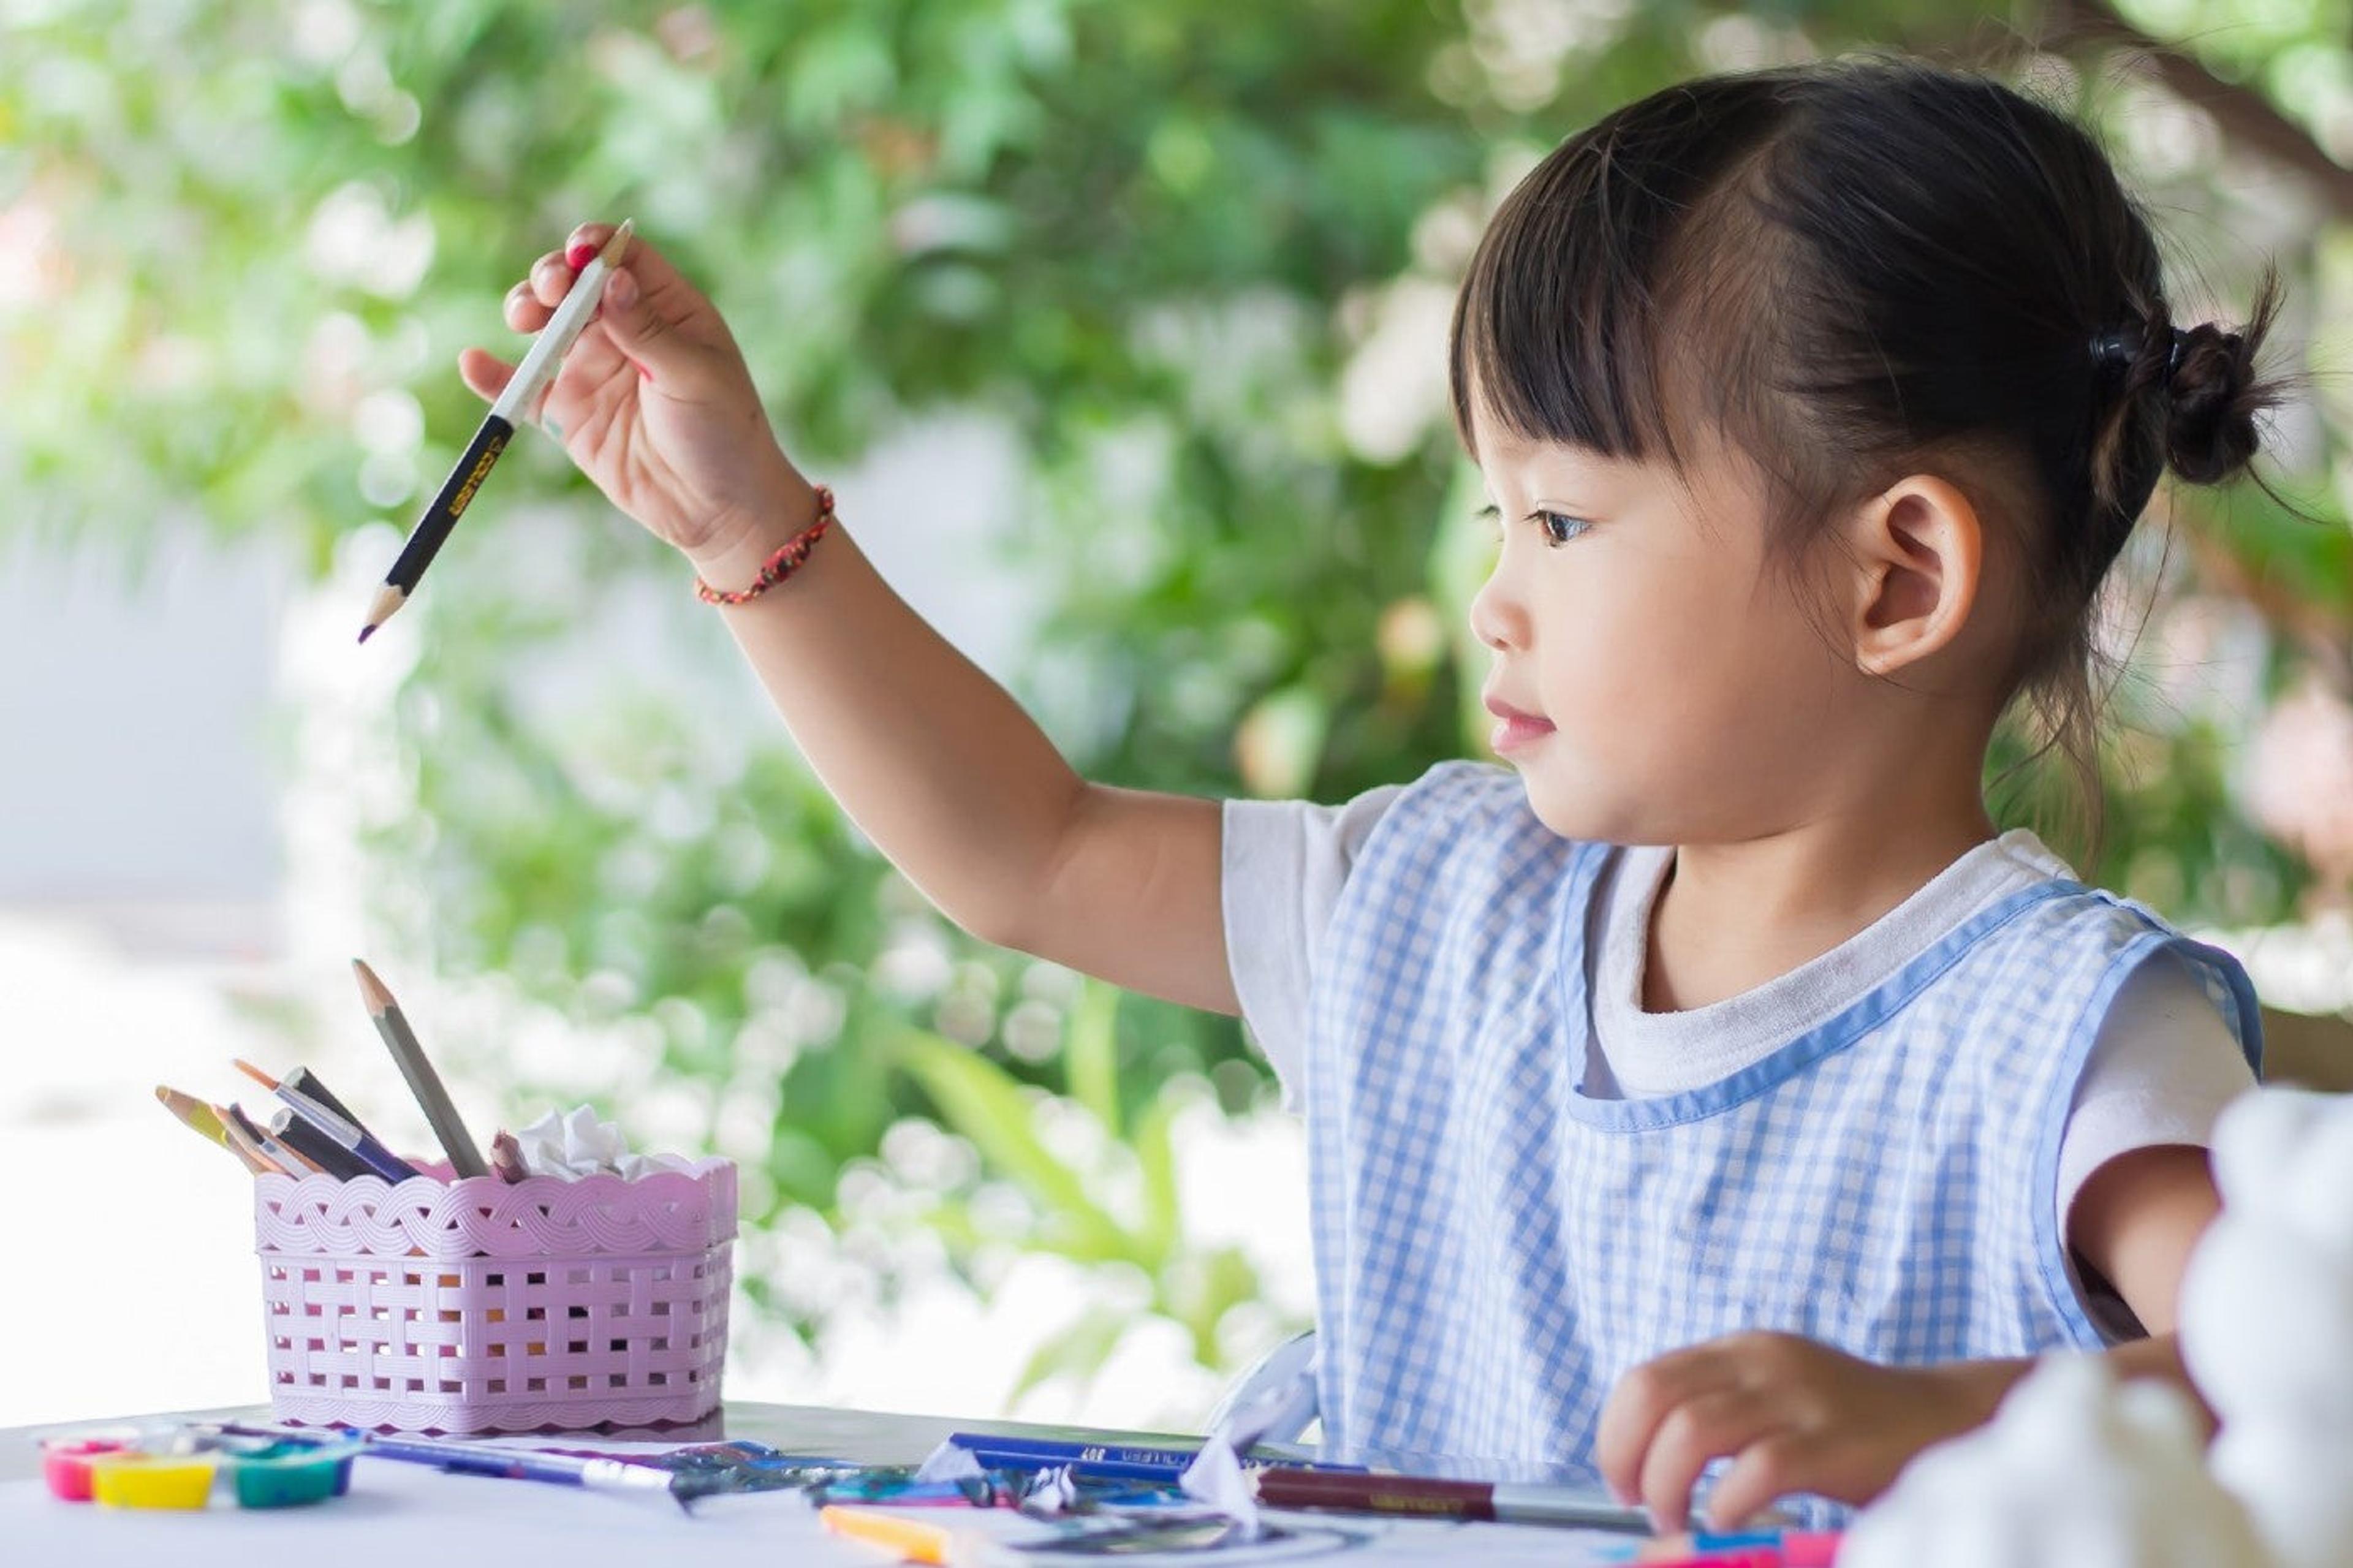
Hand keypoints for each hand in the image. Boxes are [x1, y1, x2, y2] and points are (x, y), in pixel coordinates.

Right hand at [458, 222, 814, 561]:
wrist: (717, 509)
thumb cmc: (723, 434)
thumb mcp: (694, 376)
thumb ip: (648, 330)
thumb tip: (612, 279)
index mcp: (668, 310)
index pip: (624, 258)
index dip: (595, 247)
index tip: (576, 254)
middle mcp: (626, 331)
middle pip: (575, 283)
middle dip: (552, 277)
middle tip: (547, 292)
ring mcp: (594, 369)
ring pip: (546, 324)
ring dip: (525, 309)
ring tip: (521, 318)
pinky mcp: (570, 412)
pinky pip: (524, 387)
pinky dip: (495, 376)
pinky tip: (473, 364)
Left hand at [1593, 1331, 2021, 1532]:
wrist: (1947, 1423)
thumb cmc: (1848, 1427)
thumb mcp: (1774, 1399)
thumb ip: (1719, 1413)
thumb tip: (1642, 1467)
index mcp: (1740, 1351)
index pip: (1645, 1379)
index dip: (1615, 1433)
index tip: (1620, 1479)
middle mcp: (1763, 1363)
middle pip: (1654, 1396)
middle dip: (1625, 1456)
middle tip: (1636, 1502)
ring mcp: (1799, 1399)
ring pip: (1692, 1430)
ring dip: (1666, 1485)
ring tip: (1677, 1520)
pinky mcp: (1834, 1443)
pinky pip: (1756, 1470)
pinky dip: (1726, 1503)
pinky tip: (1727, 1521)